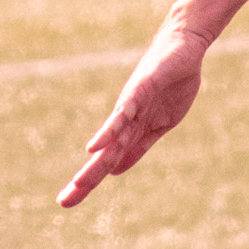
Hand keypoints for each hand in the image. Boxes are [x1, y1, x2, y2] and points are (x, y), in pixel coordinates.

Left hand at [59, 16, 210, 206]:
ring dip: (95, 162)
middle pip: (102, 156)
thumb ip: (137, 147)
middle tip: (64, 202)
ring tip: (79, 181)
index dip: (88, 181)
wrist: (184, 46)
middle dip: (85, 180)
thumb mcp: (159, 125)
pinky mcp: (140, 89)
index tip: (67, 201)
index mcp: (130, 130)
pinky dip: (109, 130)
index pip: (106, 161)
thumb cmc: (172, 83)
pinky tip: (94, 145)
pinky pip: (123, 113)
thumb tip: (114, 171)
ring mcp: (131, 105)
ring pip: (110, 140)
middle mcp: (124, 120)